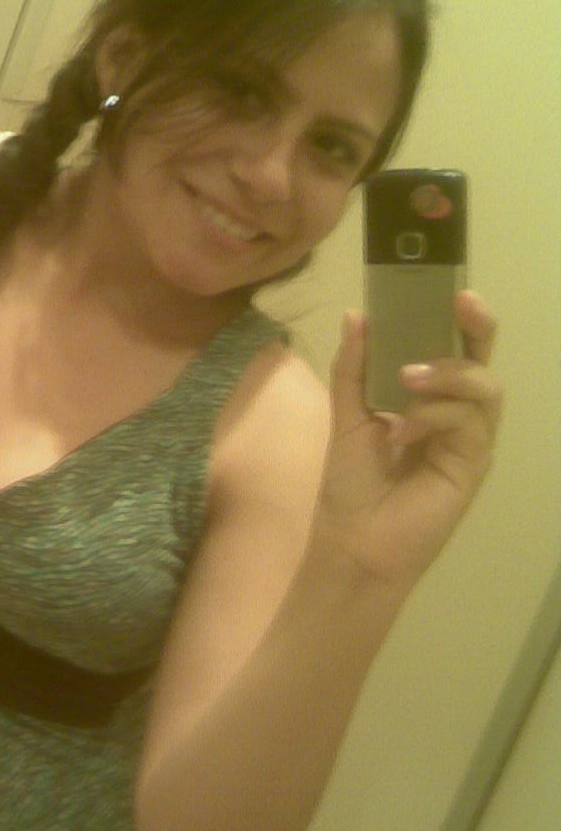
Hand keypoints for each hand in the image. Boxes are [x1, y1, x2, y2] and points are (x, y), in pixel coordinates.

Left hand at [314, 290, 501, 589]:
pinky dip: (437, 415)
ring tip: (408, 378)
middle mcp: (456, 415)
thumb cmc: (351, 485)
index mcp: (429, 400)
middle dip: (477, 327)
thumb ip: (353, 367)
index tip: (451, 287)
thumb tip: (357, 314)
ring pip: (483, 387)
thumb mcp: (346, 416)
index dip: (458, 317)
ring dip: (449, 373)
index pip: (452, 348)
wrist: (352, 544)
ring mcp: (468, 440)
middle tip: (462, 303)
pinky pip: (470, 423)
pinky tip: (403, 429)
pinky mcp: (472, 465)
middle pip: (482, 360)